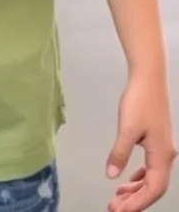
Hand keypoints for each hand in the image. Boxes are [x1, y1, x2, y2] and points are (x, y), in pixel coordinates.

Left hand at [106, 73, 176, 211]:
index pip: (152, 189)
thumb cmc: (139, 101)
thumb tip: (111, 175)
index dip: (137, 203)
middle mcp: (166, 156)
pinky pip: (150, 168)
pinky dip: (139, 177)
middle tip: (114, 207)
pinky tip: (128, 180)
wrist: (148, 79)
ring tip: (117, 197)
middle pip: (153, 187)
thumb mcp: (127, 128)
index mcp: (162, 156)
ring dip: (135, 189)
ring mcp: (162, 149)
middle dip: (134, 200)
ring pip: (151, 178)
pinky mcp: (156, 141)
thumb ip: (119, 153)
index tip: (120, 211)